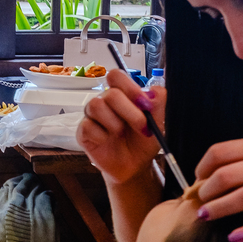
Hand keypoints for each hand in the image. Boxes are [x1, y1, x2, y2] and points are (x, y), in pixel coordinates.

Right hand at [77, 68, 164, 183]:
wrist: (135, 166)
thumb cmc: (143, 142)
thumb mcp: (159, 122)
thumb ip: (159, 103)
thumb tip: (154, 92)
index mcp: (122, 95)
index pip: (116, 76)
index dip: (130, 87)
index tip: (144, 103)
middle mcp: (105, 102)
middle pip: (110, 93)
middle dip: (130, 111)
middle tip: (141, 126)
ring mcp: (92, 116)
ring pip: (95, 106)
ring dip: (114, 123)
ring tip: (121, 134)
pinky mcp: (83, 132)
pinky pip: (87, 126)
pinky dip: (101, 136)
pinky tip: (107, 141)